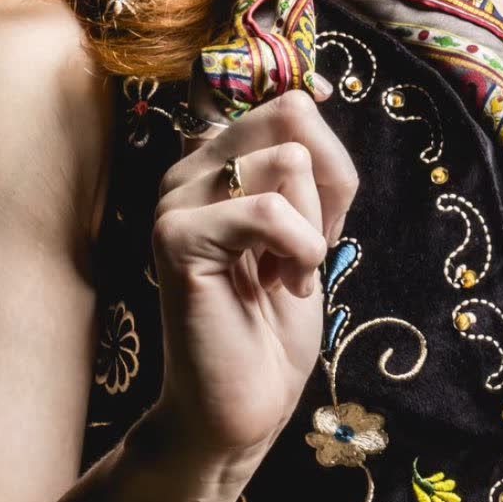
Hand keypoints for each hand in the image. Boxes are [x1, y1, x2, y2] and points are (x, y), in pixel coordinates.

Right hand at [148, 65, 357, 474]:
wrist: (242, 407)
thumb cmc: (275, 319)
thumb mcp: (308, 224)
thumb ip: (304, 161)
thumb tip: (312, 95)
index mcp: (217, 156)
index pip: (288, 99)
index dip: (325, 149)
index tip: (317, 218)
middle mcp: (189, 165)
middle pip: (293, 115)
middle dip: (327, 189)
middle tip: (303, 250)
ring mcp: (176, 197)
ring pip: (289, 162)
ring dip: (310, 231)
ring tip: (282, 274)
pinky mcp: (175, 236)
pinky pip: (270, 211)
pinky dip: (297, 254)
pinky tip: (275, 287)